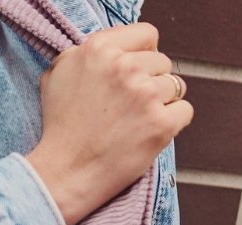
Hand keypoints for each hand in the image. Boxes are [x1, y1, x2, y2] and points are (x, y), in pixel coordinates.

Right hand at [23, 22, 192, 224]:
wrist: (63, 174)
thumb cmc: (60, 128)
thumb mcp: (57, 75)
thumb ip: (84, 53)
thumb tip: (112, 49)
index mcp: (99, 48)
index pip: (147, 34)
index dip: (143, 54)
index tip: (134, 73)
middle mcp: (124, 66)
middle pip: (162, 62)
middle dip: (150, 81)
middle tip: (126, 107)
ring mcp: (145, 94)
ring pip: (175, 86)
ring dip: (160, 103)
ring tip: (133, 123)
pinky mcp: (161, 123)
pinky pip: (185, 111)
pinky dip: (172, 123)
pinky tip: (146, 133)